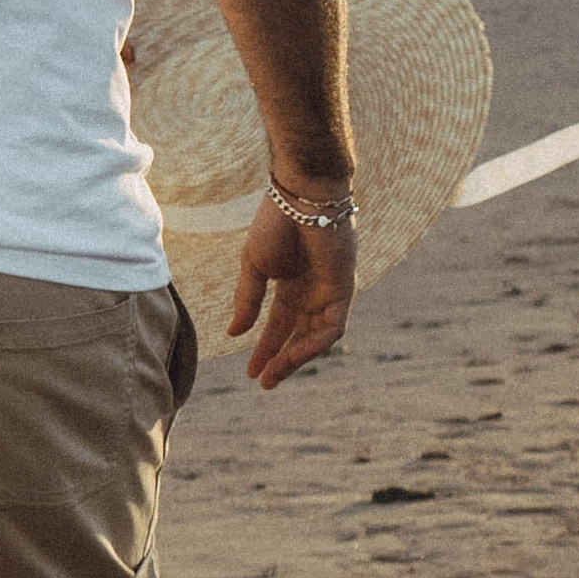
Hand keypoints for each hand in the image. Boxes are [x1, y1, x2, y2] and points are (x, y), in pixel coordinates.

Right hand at [228, 194, 355, 388]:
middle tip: (262, 381)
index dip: (265, 347)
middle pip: (299, 335)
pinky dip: (311, 344)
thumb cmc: (276, 222)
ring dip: (294, 358)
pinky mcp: (343, 290)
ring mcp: (330, 292)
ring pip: (316, 337)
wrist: (301, 196)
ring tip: (272, 376)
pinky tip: (289, 355)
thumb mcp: (254, 267)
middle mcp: (312, 292)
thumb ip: (248, 300)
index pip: (280, 324)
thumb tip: (235, 333)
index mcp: (291, 284)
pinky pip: (331, 328)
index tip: (250, 371)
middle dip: (281, 359)